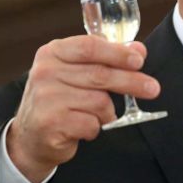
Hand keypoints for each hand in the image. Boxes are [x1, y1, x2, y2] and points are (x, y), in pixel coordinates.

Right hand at [6, 35, 160, 182]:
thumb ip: (104, 58)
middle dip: (131, 81)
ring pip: (99, 101)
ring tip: (97, 115)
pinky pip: (91, 124)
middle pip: (99, 74)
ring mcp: (46, 98)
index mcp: (52, 52)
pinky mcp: (52, 123)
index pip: (89, 46)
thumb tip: (137, 50)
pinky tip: (83, 127)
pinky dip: (95, 128)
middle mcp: (45, 72)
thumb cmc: (58, 99)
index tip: (139, 60)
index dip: (118, 53)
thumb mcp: (76, 72)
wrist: (31, 135)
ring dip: (107, 112)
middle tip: (152, 88)